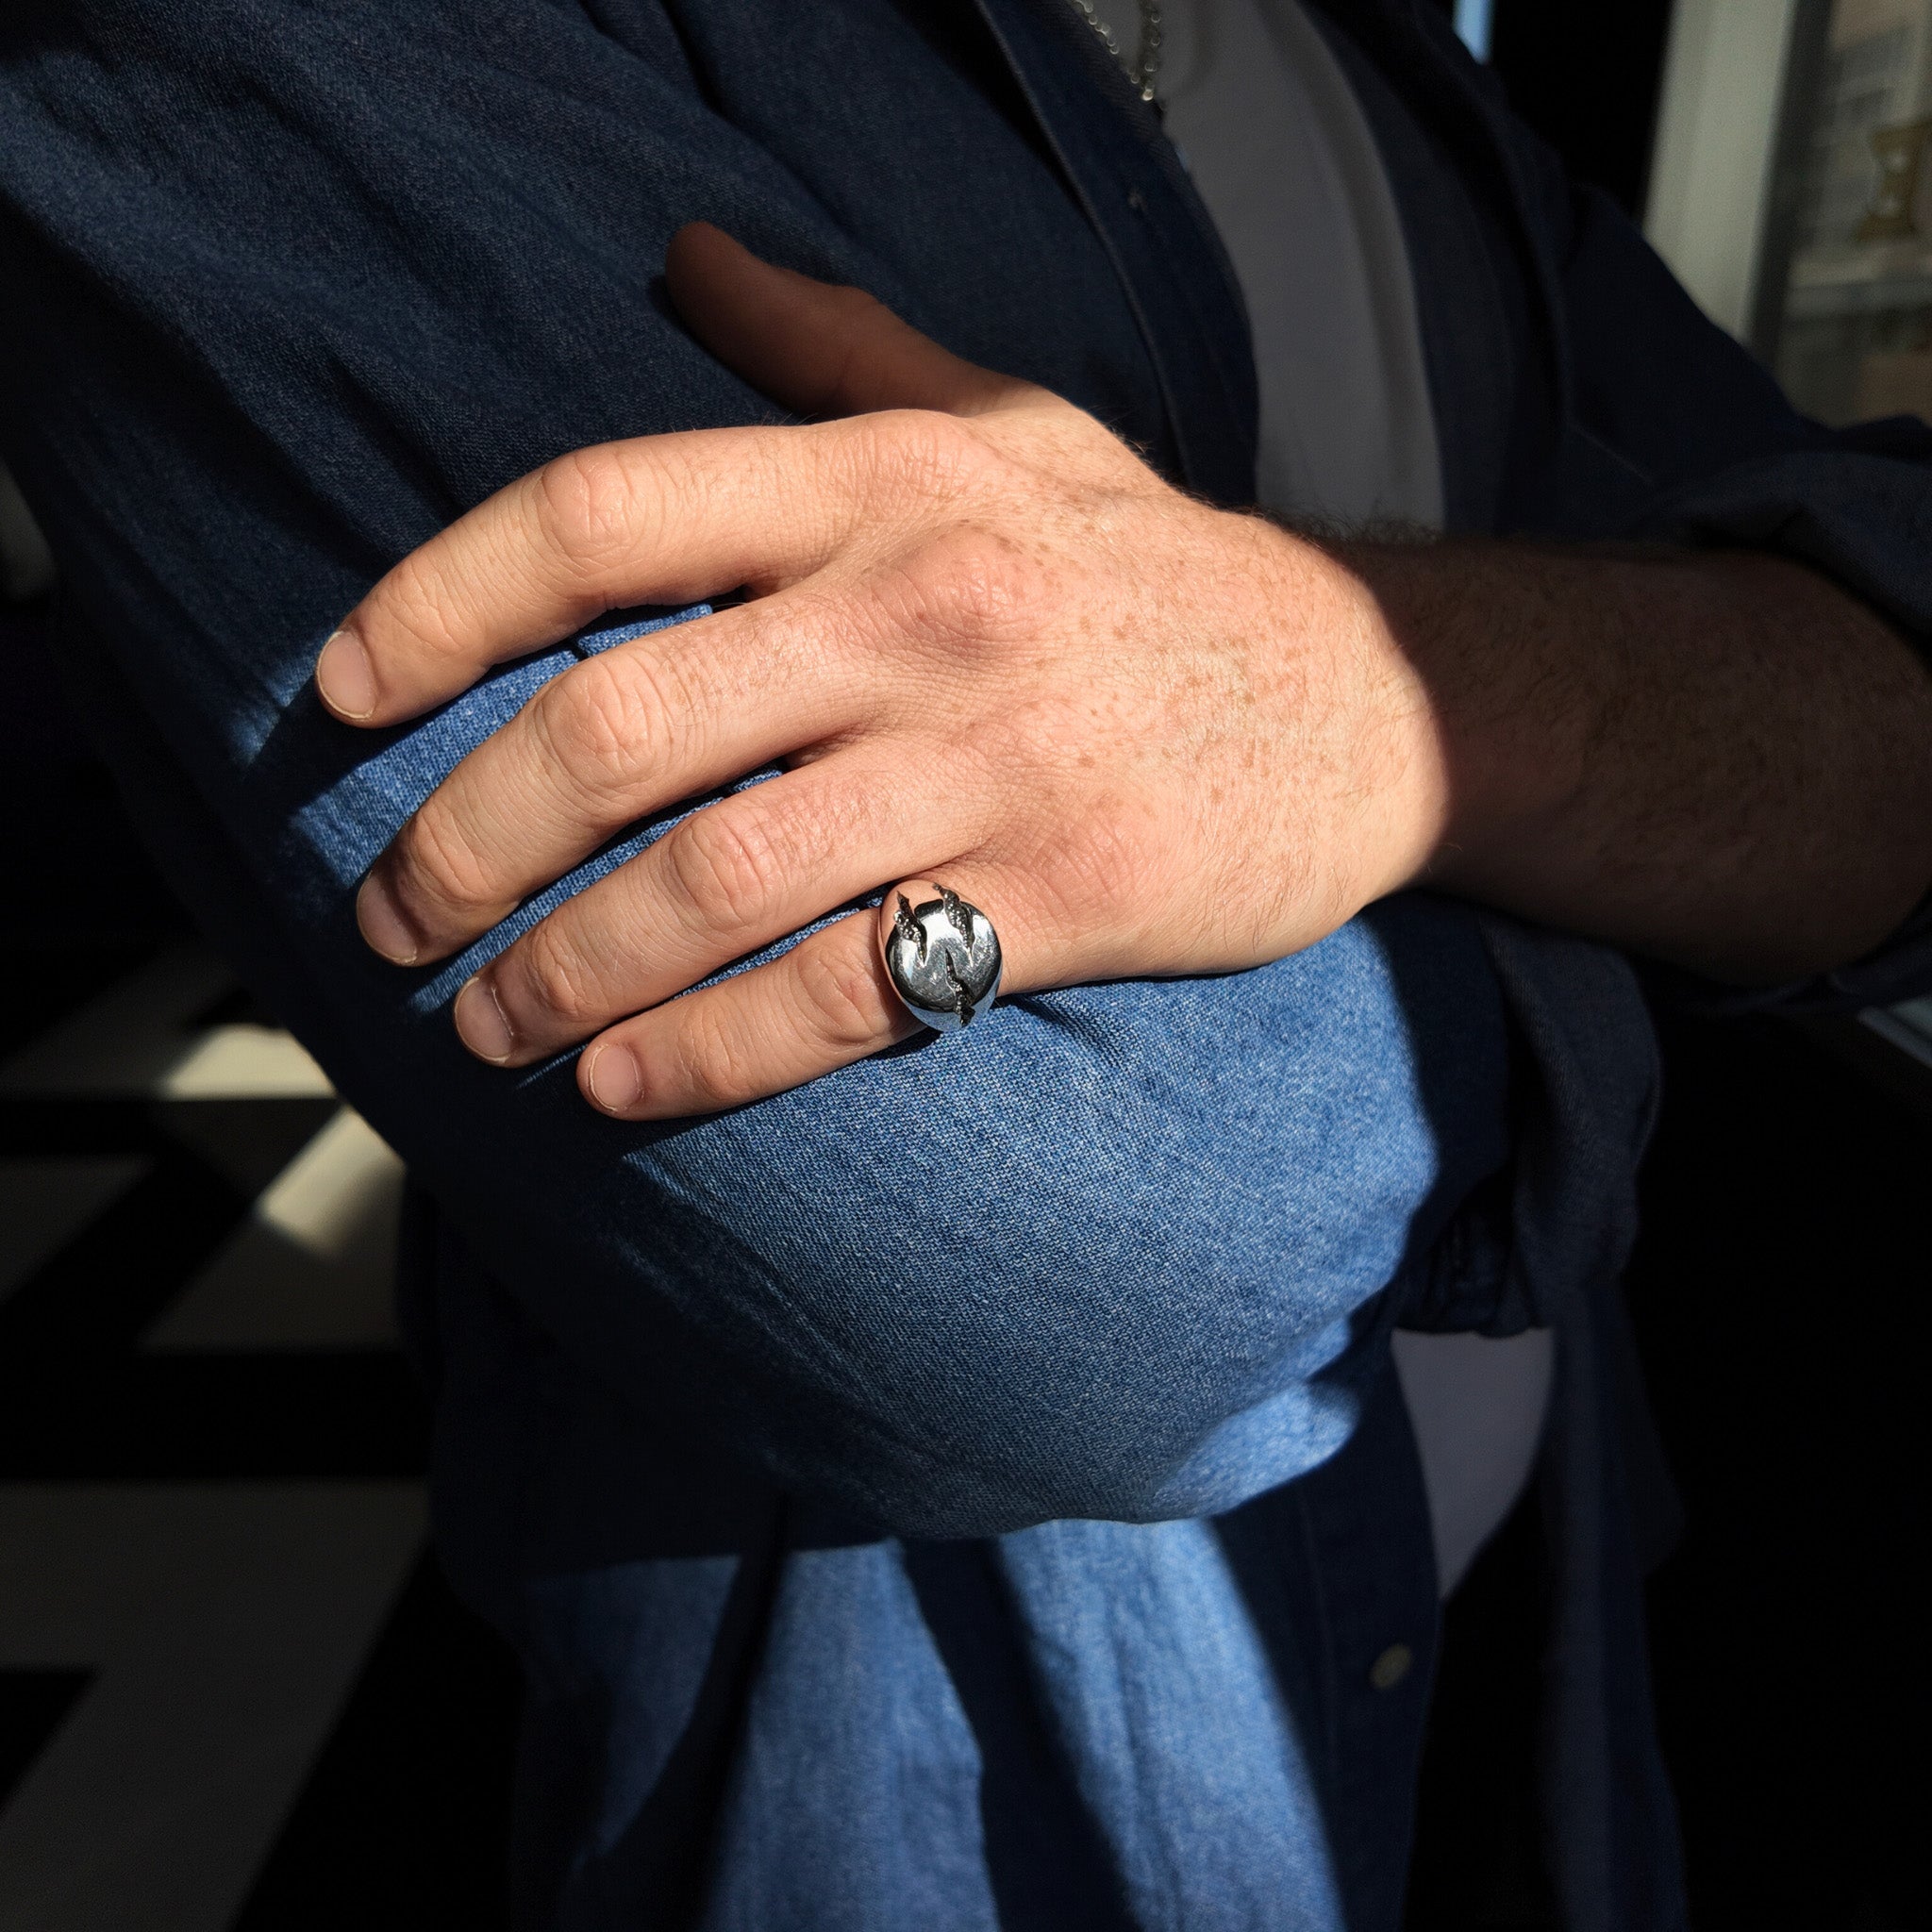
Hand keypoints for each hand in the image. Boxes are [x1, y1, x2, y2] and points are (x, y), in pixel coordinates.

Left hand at [314, 224, 1451, 1116]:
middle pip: (618, 728)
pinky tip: (627, 1085)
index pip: (600, 515)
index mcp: (884, 483)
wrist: (1372, 694)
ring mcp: (997, 763)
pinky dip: (709, 1055)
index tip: (341, 694)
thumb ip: (835, 346)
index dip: (438, 603)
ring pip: (711, 885)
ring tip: (490, 1027)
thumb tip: (683, 255)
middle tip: (394, 916)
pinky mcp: (1067, 895)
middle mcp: (924, 611)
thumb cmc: (1150, 567)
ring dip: (563, 975)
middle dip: (466, 842)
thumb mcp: (1010, 420)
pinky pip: (843, 994)